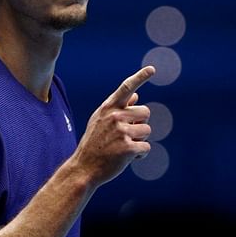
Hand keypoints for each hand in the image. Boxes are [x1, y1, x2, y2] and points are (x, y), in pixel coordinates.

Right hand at [70, 66, 155, 186]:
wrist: (84, 167)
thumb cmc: (94, 143)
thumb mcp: (100, 121)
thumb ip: (117, 108)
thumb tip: (136, 96)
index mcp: (108, 108)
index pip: (126, 88)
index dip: (140, 77)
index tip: (152, 69)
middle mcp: (115, 117)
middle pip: (145, 112)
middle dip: (140, 124)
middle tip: (126, 135)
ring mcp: (121, 132)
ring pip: (147, 131)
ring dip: (140, 140)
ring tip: (123, 147)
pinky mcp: (128, 149)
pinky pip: (146, 148)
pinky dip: (140, 154)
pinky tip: (126, 158)